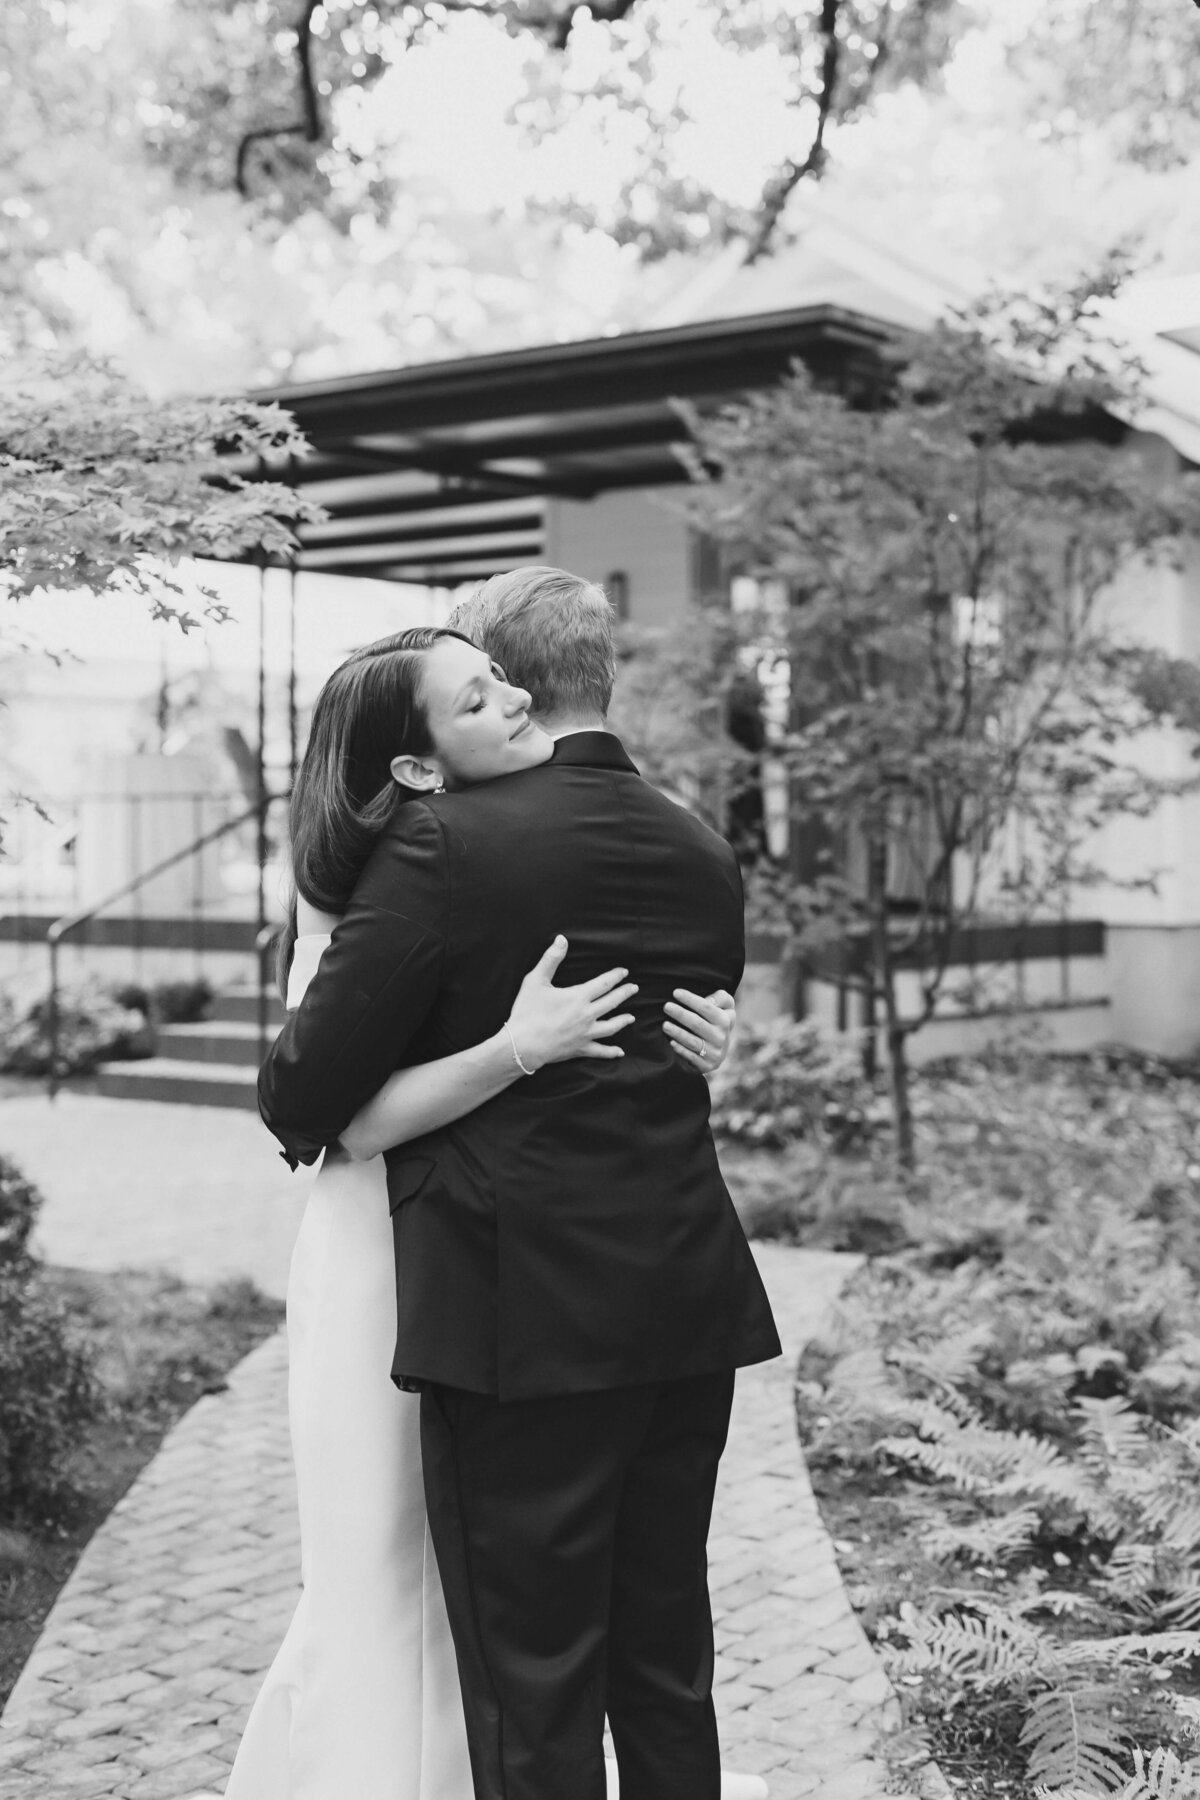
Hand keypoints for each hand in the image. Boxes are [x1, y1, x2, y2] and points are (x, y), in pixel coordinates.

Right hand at [506, 937, 637, 1071]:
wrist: (523, 1045)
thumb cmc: (527, 1012)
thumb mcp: (535, 980)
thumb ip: (550, 959)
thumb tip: (562, 939)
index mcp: (578, 997)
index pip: (603, 983)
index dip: (615, 976)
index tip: (624, 972)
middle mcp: (587, 1015)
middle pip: (612, 1002)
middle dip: (624, 993)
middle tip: (634, 988)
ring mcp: (585, 1033)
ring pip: (611, 1026)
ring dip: (623, 1020)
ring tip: (632, 1017)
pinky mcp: (580, 1048)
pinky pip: (600, 1051)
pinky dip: (611, 1052)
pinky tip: (619, 1052)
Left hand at [663, 989, 736, 1074]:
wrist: (720, 1048)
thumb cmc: (716, 1020)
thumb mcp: (725, 1006)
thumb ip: (721, 998)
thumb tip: (708, 1001)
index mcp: (725, 1020)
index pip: (706, 1008)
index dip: (690, 999)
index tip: (675, 992)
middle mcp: (721, 1037)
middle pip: (697, 1024)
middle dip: (681, 1014)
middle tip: (666, 1006)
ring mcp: (715, 1053)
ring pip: (693, 1041)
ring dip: (678, 1033)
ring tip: (664, 1025)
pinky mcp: (708, 1065)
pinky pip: (692, 1057)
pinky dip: (681, 1050)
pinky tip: (671, 1042)